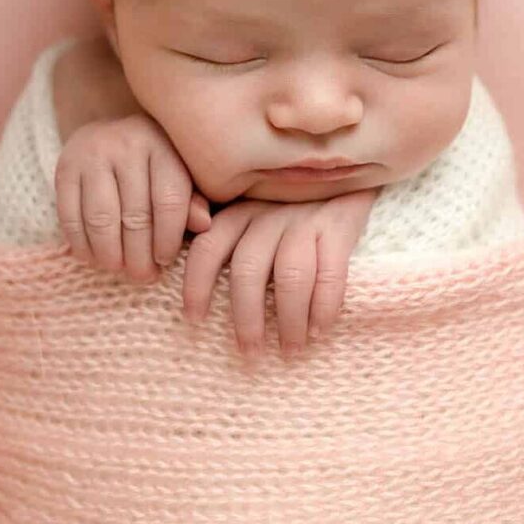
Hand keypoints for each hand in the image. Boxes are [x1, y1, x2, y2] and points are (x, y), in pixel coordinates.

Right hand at [54, 113, 211, 281]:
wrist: (110, 129)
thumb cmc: (154, 161)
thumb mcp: (182, 172)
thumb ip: (193, 199)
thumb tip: (204, 224)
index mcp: (162, 145)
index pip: (168, 201)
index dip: (168, 240)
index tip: (165, 260)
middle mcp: (126, 144)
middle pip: (134, 216)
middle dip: (139, 257)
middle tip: (143, 276)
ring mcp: (91, 154)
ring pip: (101, 220)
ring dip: (110, 256)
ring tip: (120, 270)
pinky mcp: (64, 168)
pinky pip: (70, 217)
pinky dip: (82, 246)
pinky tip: (94, 258)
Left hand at [181, 189, 377, 362]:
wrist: (342, 170)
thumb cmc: (288, 203)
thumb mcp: (251, 209)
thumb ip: (224, 235)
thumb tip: (181, 271)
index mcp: (239, 211)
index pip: (207, 246)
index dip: (196, 285)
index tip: (194, 320)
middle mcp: (268, 213)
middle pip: (248, 269)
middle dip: (247, 317)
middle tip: (250, 353)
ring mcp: (304, 218)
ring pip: (289, 275)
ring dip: (288, 319)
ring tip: (290, 350)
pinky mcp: (338, 227)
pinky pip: (330, 273)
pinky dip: (323, 306)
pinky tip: (320, 330)